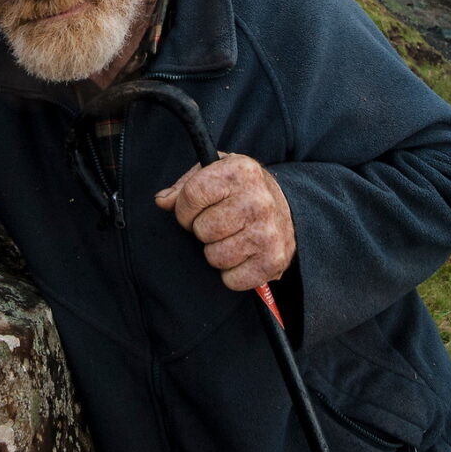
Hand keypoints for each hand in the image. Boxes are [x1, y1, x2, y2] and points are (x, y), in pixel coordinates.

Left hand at [154, 153, 296, 290]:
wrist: (288, 209)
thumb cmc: (241, 191)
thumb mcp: (215, 174)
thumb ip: (184, 186)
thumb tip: (162, 201)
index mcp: (240, 171)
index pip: (192, 195)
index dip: (184, 209)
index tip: (193, 211)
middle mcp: (257, 200)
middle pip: (202, 229)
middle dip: (202, 230)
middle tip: (218, 224)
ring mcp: (267, 232)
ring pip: (215, 257)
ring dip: (216, 252)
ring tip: (231, 238)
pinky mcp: (273, 261)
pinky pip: (232, 280)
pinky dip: (232, 274)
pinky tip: (242, 255)